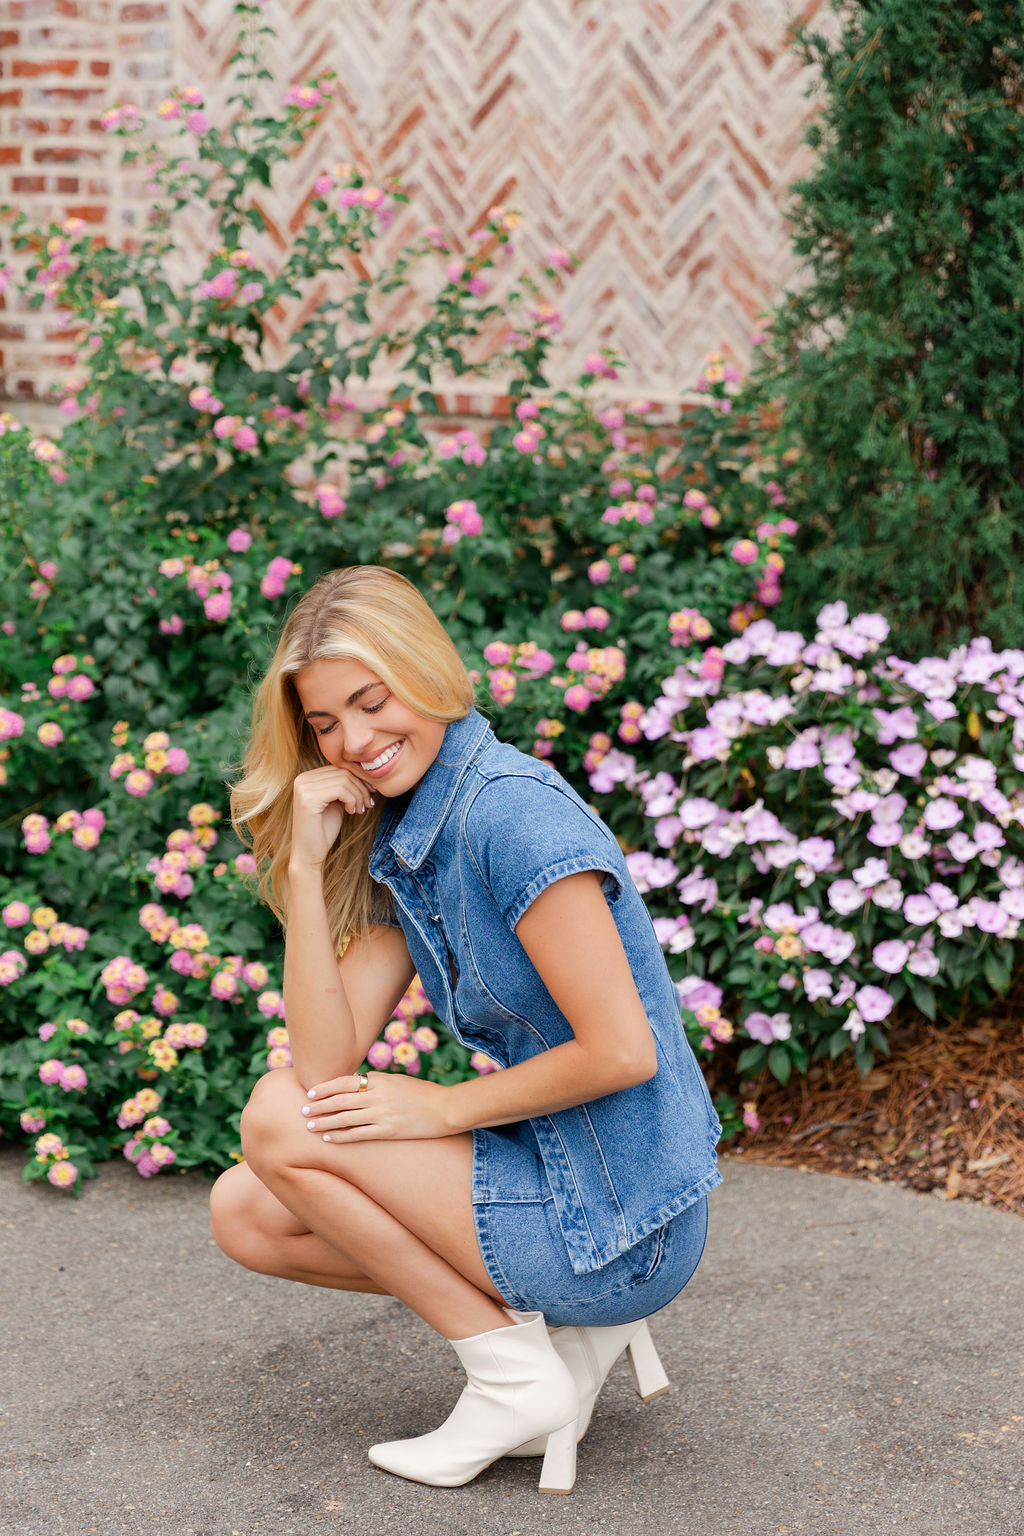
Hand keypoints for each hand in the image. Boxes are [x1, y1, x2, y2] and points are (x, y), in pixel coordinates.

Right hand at [290, 766, 373, 869]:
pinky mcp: (309, 799)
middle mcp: (302, 779)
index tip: (369, 793)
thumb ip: (343, 786)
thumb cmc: (323, 830)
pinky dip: (352, 799)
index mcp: (306, 777)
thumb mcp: (335, 802)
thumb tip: (364, 772)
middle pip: (343, 772)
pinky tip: (351, 811)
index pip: (339, 767)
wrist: (309, 854)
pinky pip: (341, 789)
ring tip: (359, 809)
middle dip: (361, 787)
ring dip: (358, 795)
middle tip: (368, 804)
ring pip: (345, 780)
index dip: (358, 779)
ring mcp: (303, 788)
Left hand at [299, 1071, 452, 1141]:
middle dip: (318, 1106)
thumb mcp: (398, 1081)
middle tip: (302, 1111)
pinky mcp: (389, 1131)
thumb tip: (354, 1087)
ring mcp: (383, 1114)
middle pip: (340, 1100)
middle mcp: (379, 1095)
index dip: (325, 1088)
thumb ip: (377, 1083)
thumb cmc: (423, 1094)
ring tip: (309, 1127)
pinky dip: (341, 1136)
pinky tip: (329, 1138)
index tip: (310, 1093)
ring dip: (324, 1122)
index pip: (345, 1082)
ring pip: (345, 1118)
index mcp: (381, 1080)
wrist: (447, 1109)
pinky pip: (358, 1135)